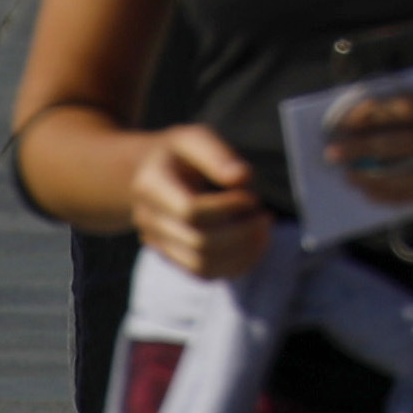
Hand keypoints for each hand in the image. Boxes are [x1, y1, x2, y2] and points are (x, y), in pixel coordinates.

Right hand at [131, 126, 273, 278]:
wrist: (147, 174)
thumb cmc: (177, 154)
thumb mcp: (193, 138)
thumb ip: (217, 155)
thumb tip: (243, 178)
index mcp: (150, 186)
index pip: (190, 211)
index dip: (227, 208)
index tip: (251, 196)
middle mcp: (148, 220)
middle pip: (199, 243)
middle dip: (241, 233)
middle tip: (264, 215)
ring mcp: (158, 243)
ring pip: (202, 266)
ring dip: (242, 253)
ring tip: (263, 230)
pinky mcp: (173, 257)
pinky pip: (204, 274)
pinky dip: (235, 265)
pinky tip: (256, 245)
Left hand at [323, 81, 412, 217]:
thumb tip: (377, 119)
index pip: (412, 107)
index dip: (376, 113)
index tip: (347, 119)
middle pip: (407, 144)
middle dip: (364, 148)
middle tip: (332, 152)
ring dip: (374, 179)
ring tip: (349, 178)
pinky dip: (395, 196)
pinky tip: (374, 193)